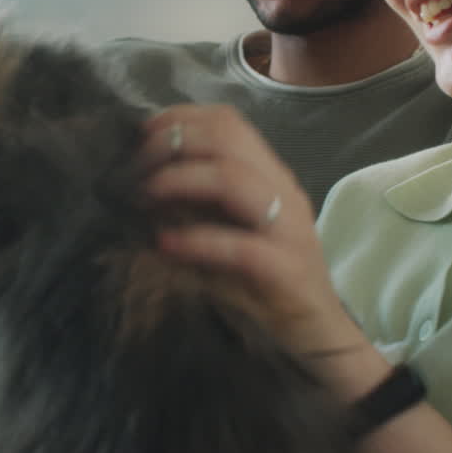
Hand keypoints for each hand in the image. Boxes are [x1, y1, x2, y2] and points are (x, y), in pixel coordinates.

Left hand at [138, 105, 363, 355]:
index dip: (179, 119)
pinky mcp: (287, 269)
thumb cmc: (262, 283)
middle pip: (228, 139)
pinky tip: (165, 243)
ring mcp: (289, 228)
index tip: (139, 134)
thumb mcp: (223, 234)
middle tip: (134, 167)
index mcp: (269, 176)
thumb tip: (138, 183)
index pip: (227, 122)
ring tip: (145, 196)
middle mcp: (282, 191)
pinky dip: (197, 240)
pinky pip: (241, 246)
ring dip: (179, 180)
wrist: (317, 333)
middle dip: (172, 144)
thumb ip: (192, 207)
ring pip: (235, 179)